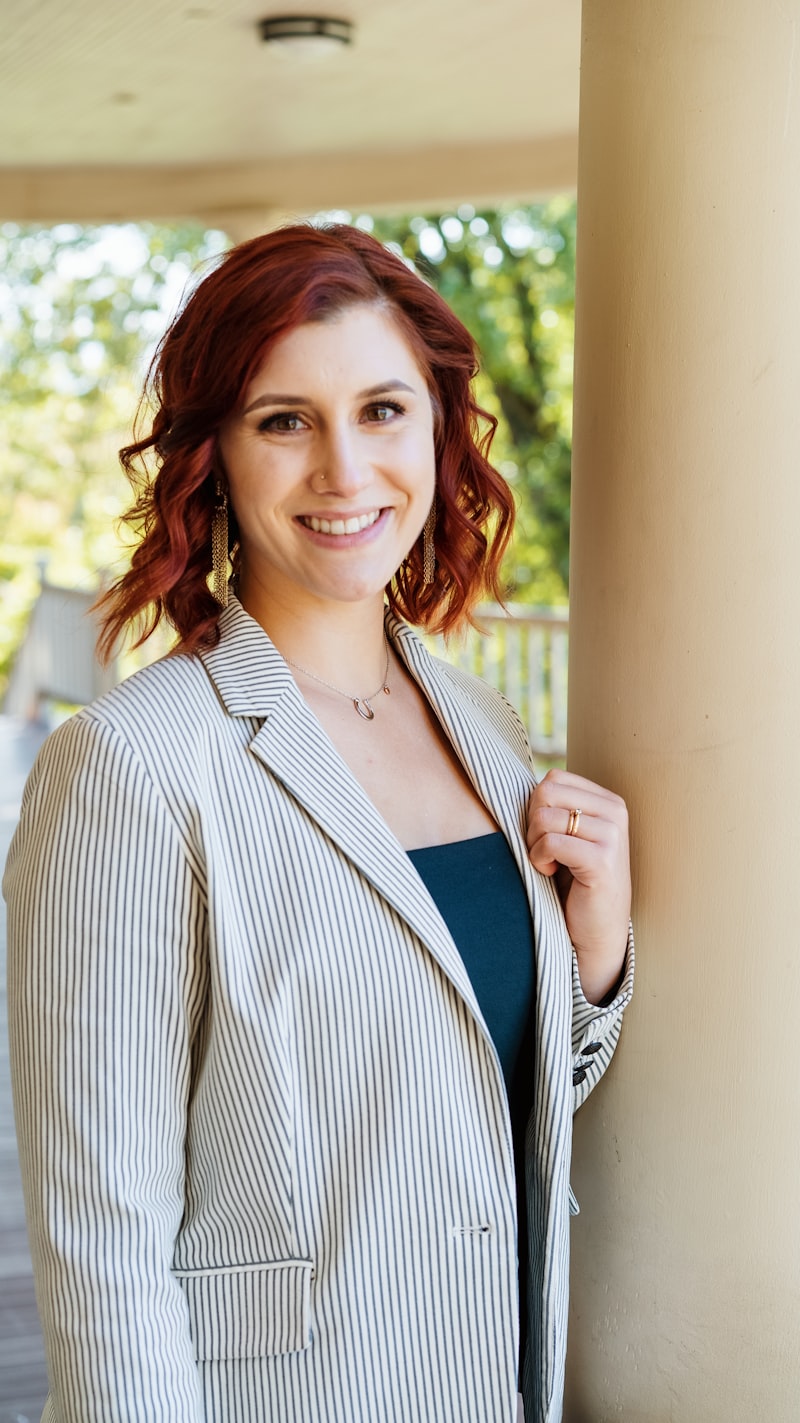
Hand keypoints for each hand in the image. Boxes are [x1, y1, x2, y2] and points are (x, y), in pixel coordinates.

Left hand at [526, 768, 630, 1003]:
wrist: (594, 931)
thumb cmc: (573, 882)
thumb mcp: (566, 835)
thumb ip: (553, 807)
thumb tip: (513, 784)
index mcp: (607, 801)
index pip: (554, 779)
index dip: (536, 806)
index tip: (546, 835)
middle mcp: (615, 811)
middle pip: (546, 792)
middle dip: (532, 823)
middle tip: (543, 850)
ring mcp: (612, 835)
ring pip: (544, 817)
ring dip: (534, 844)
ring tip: (548, 863)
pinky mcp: (603, 860)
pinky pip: (551, 843)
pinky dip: (539, 859)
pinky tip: (550, 873)